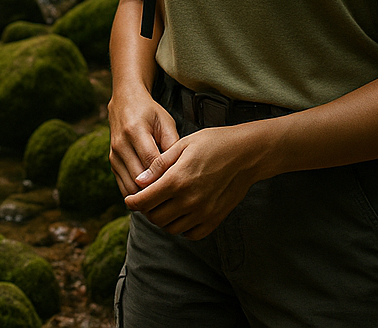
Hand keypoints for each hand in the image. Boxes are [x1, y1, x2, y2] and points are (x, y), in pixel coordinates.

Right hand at [107, 86, 179, 197]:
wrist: (124, 102)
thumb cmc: (149, 112)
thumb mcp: (166, 122)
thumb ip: (173, 144)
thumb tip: (180, 169)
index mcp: (135, 130)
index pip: (151, 161)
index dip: (165, 176)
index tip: (181, 186)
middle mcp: (120, 144)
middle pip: (139, 178)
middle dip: (157, 190)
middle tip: (175, 198)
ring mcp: (114, 155)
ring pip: (130, 187)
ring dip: (146, 196)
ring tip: (165, 200)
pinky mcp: (112, 163)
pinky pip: (124, 186)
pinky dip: (137, 195)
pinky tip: (152, 195)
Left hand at [123, 124, 260, 239]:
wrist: (247, 154)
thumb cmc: (214, 143)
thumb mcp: (183, 145)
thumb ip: (159, 165)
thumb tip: (138, 182)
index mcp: (177, 180)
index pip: (144, 201)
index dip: (132, 202)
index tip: (130, 199)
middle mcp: (189, 200)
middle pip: (155, 218)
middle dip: (146, 210)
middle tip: (147, 200)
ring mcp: (203, 212)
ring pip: (171, 228)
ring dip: (163, 219)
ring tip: (164, 205)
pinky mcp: (215, 219)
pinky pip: (191, 234)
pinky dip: (182, 227)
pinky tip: (182, 213)